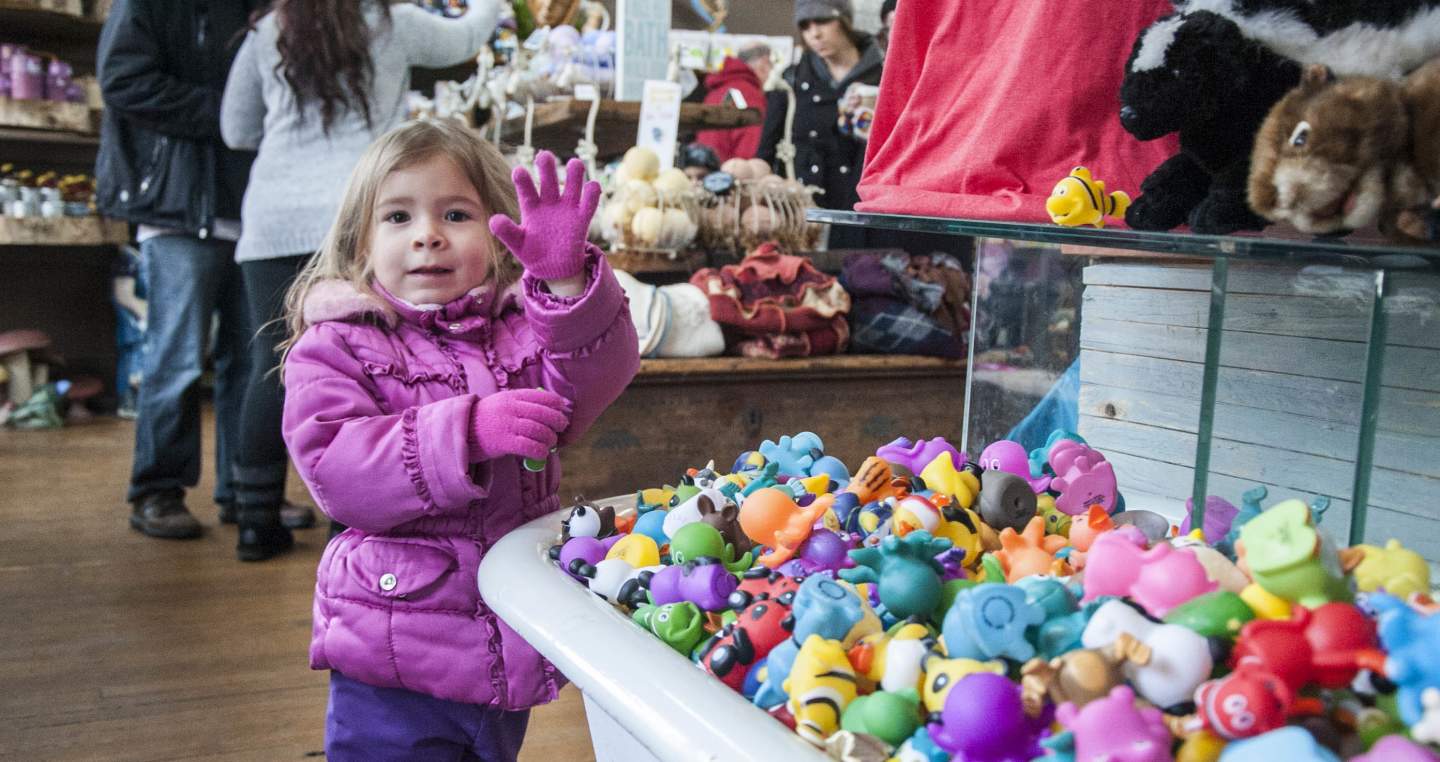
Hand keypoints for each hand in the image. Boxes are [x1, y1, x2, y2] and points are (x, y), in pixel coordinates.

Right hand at [469, 388, 571, 462]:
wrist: (462, 431)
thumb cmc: (487, 418)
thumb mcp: (502, 402)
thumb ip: (522, 403)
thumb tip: (550, 409)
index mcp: (512, 396)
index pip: (540, 396)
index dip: (555, 403)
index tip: (562, 408)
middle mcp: (510, 409)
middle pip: (543, 413)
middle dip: (557, 420)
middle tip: (562, 427)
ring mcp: (507, 425)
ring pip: (538, 430)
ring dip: (550, 438)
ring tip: (551, 442)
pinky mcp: (504, 443)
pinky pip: (529, 447)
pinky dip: (540, 451)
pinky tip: (542, 454)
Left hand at [489, 151, 601, 280]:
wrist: (554, 268)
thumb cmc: (532, 253)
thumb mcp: (517, 244)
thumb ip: (507, 232)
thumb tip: (493, 220)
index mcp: (531, 206)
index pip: (526, 190)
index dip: (523, 180)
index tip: (519, 171)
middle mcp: (549, 203)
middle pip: (549, 181)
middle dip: (547, 168)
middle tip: (544, 156)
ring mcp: (566, 209)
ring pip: (572, 187)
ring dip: (574, 175)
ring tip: (575, 163)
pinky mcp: (581, 219)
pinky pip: (588, 204)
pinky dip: (592, 194)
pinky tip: (592, 185)